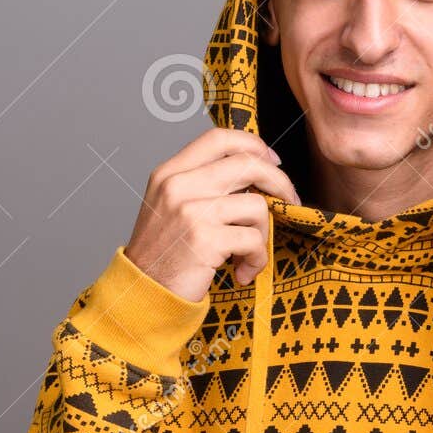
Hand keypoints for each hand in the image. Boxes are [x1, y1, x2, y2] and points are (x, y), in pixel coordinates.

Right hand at [124, 128, 299, 301]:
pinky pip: (253, 241)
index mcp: (170, 173)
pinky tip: (242, 272)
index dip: (254, 145)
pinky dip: (256, 259)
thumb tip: (253, 174)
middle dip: (279, 182)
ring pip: (256, 205)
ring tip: (248, 254)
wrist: (143, 294)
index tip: (272, 161)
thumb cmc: (164, 255)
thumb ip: (202, 186)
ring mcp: (191, 211)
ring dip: (263, 234)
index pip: (219, 138)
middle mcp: (178, 186)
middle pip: (247, 164)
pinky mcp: (205, 240)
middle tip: (290, 199)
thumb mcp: (170, 207)